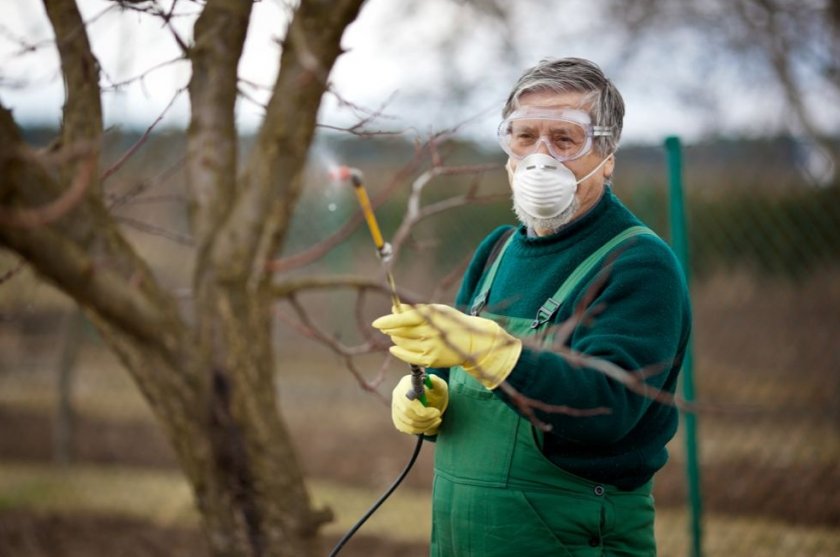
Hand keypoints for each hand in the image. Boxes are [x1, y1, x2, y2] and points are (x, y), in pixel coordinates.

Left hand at [373, 304, 521, 388]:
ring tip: (398, 335)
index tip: (375, 323)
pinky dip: (398, 351)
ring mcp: (429, 348)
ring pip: (402, 344)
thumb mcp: (436, 310)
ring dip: (396, 338)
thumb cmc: (452, 322)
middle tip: (388, 327)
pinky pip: (407, 357)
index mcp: (431, 318)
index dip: (387, 321)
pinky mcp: (430, 360)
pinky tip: (395, 348)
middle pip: (400, 332)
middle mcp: (429, 333)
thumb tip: (395, 308)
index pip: (403, 319)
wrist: (472, 342)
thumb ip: (416, 310)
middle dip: (391, 329)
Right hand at [391, 374, 448, 434]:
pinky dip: (419, 429)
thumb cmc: (434, 390)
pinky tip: (429, 424)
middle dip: (426, 419)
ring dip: (425, 425)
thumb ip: (437, 382)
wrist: (429, 396)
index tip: (436, 412)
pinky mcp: (397, 418)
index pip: (409, 403)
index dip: (423, 412)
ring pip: (408, 423)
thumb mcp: (438, 385)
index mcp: (406, 384)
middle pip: (407, 414)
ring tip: (436, 420)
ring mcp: (395, 407)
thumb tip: (432, 378)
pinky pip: (406, 428)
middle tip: (438, 417)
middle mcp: (397, 395)